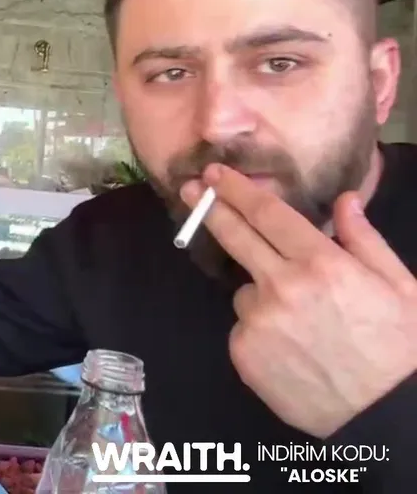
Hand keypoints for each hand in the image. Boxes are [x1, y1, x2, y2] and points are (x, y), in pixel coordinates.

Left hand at [182, 164, 416, 437]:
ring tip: (304, 324)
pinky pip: (244, 327)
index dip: (236, 189)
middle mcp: (282, 287)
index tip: (215, 172)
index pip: (266, 213)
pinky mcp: (243, 352)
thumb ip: (364, 239)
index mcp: (322, 264)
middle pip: (235, 236)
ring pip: (245, 290)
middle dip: (210, 208)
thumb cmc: (399, 349)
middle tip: (192, 190)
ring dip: (262, 293)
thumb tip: (346, 200)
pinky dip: (260, 329)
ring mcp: (258, 321)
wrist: (384, 416)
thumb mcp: (400, 287)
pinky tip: (293, 348)